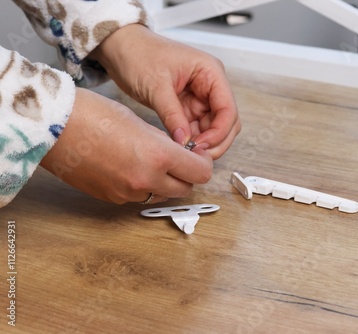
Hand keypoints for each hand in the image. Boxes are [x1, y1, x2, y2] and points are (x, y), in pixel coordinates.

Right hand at [41, 88, 212, 203]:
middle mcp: (146, 180)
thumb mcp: (139, 121)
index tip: (199, 154)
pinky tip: (130, 166)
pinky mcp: (113, 198)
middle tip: (181, 158)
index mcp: (158, 156)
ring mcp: (128, 193)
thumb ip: (164, 141)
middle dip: (188, 174)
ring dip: (166, 182)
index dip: (204, 162)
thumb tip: (179, 152)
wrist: (51, 128)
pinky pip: (140, 196)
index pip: (201, 172)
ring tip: (151, 161)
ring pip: (163, 194)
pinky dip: (143, 185)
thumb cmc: (92, 115)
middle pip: (186, 189)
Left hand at [90, 24, 240, 158]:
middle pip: (227, 122)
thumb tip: (184, 142)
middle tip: (196, 156)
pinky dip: (192, 140)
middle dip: (216, 141)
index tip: (201, 147)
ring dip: (204, 143)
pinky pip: (198, 129)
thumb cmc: (139, 54)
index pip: (228, 109)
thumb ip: (172, 116)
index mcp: (211, 72)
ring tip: (186, 154)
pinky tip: (181, 148)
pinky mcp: (188, 107)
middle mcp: (211, 86)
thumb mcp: (156, 86)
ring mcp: (201, 98)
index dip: (219, 132)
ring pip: (214, 128)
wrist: (121, 48)